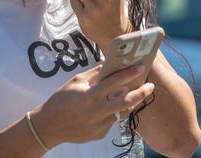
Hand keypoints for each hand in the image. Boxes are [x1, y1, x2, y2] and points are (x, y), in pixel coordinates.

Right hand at [30, 64, 154, 147]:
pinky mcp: (99, 134)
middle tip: (150, 87)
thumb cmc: (60, 100)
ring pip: (120, 113)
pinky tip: (108, 109)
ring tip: (135, 96)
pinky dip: (112, 113)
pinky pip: (111, 121)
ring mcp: (99, 124)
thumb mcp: (75, 82)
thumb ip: (93, 75)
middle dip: (141, 93)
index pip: (114, 82)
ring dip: (128, 104)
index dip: (129, 74)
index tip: (140, 67)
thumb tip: (107, 66)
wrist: (49, 126)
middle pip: (126, 102)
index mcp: (90, 95)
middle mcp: (96, 110)